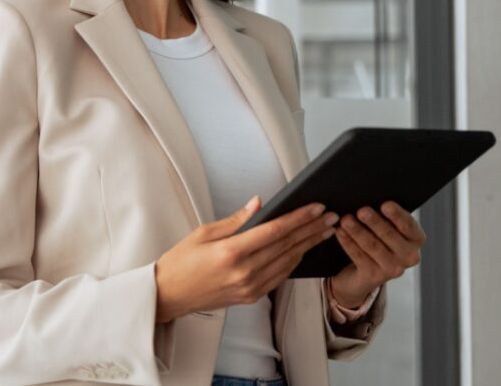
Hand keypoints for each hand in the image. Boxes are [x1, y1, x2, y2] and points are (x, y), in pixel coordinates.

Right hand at [155, 196, 338, 321]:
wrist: (169, 295)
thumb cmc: (181, 262)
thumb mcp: (202, 232)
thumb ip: (235, 219)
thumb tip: (259, 203)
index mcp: (231, 252)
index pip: (274, 230)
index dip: (298, 217)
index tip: (316, 207)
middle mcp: (244, 272)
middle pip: (287, 246)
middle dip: (312, 229)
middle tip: (331, 216)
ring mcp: (250, 287)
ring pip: (288, 262)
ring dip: (308, 245)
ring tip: (324, 231)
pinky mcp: (251, 297)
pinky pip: (279, 276)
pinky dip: (294, 262)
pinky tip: (303, 250)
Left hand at [329, 201, 425, 306]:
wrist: (362, 272)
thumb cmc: (377, 240)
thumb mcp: (385, 227)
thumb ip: (384, 216)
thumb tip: (369, 198)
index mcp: (416, 239)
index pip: (408, 225)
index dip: (397, 215)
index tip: (385, 204)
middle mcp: (409, 256)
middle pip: (389, 235)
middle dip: (374, 222)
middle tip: (361, 210)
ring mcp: (393, 269)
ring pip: (373, 246)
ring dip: (357, 231)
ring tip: (345, 220)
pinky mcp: (374, 277)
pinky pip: (359, 256)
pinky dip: (348, 242)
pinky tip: (339, 232)